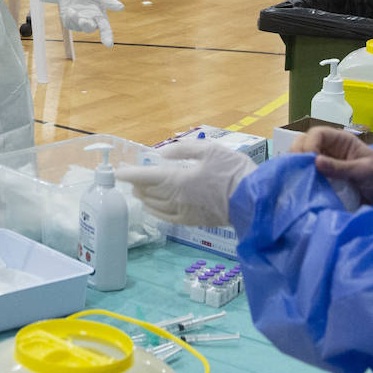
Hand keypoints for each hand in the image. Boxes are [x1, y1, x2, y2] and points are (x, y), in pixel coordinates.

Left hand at [50, 0, 122, 47]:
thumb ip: (107, 0)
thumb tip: (121, 7)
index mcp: (100, 15)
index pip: (105, 29)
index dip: (107, 37)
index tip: (108, 45)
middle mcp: (91, 20)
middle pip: (90, 29)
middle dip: (87, 26)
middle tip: (83, 20)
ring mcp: (79, 21)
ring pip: (78, 27)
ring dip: (76, 20)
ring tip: (73, 9)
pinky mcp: (69, 21)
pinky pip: (69, 24)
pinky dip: (69, 18)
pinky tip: (69, 9)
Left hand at [115, 141, 256, 226]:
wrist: (254, 201)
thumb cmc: (234, 172)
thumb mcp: (210, 150)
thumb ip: (183, 150)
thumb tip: (161, 154)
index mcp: (179, 181)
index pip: (146, 178)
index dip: (130, 174)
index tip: (117, 172)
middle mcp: (176, 200)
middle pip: (148, 192)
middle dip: (136, 184)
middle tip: (129, 176)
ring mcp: (184, 213)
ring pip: (155, 206)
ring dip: (144, 197)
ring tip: (138, 190)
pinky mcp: (192, 222)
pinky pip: (165, 218)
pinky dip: (155, 211)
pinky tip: (152, 207)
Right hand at [289, 127, 372, 203]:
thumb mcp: (365, 171)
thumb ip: (342, 167)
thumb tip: (316, 162)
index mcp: (340, 140)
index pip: (317, 133)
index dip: (309, 144)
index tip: (311, 161)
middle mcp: (328, 149)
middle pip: (303, 142)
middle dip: (298, 153)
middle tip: (299, 169)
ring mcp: (323, 163)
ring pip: (300, 157)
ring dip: (296, 166)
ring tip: (298, 178)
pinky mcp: (320, 178)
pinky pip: (304, 173)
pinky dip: (299, 177)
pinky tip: (299, 184)